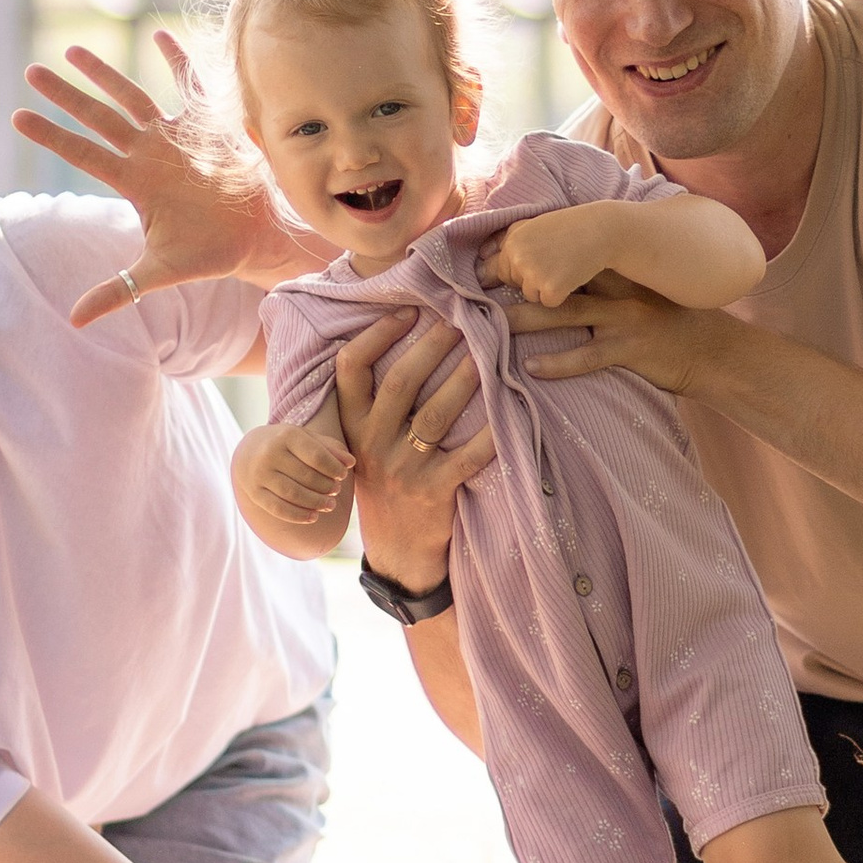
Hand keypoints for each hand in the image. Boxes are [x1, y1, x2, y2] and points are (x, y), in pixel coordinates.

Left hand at [11, 35, 323, 325]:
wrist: (256, 237)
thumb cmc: (209, 254)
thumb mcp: (159, 273)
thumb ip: (118, 290)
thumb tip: (74, 321)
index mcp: (134, 181)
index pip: (82, 152)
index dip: (51, 135)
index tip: (17, 116)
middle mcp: (148, 153)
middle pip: (98, 116)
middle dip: (65, 94)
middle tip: (31, 71)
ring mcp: (176, 137)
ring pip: (131, 96)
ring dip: (103, 74)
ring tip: (72, 49)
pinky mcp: (207, 126)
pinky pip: (188, 83)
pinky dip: (176, 59)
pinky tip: (159, 33)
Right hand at [244, 417, 355, 531]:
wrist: (248, 450)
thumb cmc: (286, 444)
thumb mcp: (306, 438)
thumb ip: (330, 448)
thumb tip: (350, 462)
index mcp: (286, 436)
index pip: (316, 456)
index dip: (334, 468)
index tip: (343, 475)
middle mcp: (269, 454)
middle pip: (306, 477)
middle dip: (326, 487)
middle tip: (336, 491)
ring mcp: (259, 474)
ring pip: (293, 494)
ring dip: (316, 503)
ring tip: (330, 505)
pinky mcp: (254, 492)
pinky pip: (278, 508)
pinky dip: (298, 515)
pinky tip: (313, 517)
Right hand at [335, 307, 495, 590]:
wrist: (396, 553)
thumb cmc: (385, 486)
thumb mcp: (363, 446)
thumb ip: (373, 406)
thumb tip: (404, 342)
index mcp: (352, 428)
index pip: (351, 369)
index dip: (376, 335)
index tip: (406, 310)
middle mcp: (372, 444)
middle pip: (400, 382)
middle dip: (431, 346)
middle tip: (458, 319)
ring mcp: (403, 470)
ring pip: (434, 414)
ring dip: (464, 379)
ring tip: (487, 353)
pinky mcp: (434, 493)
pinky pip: (467, 457)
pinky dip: (491, 435)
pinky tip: (510, 411)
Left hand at [480, 205, 618, 307]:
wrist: (601, 230)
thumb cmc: (567, 227)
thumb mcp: (531, 224)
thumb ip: (503, 239)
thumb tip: (480, 257)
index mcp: (512, 241)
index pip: (498, 269)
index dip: (515, 269)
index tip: (529, 265)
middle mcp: (518, 258)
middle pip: (514, 284)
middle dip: (530, 279)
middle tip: (555, 260)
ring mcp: (534, 275)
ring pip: (530, 296)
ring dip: (545, 287)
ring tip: (564, 266)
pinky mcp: (551, 290)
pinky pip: (548, 303)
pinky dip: (560, 295)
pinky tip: (572, 276)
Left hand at [505, 276, 724, 397]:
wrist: (714, 350)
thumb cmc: (673, 321)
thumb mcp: (641, 290)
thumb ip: (606, 279)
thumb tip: (560, 276)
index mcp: (618, 271)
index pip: (567, 257)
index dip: (531, 256)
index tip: (492, 257)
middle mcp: (619, 288)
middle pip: (558, 281)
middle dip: (518, 283)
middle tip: (478, 287)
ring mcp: (624, 319)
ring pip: (565, 316)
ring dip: (526, 321)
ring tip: (492, 324)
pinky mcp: (630, 351)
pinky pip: (588, 357)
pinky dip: (558, 364)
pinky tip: (531, 369)